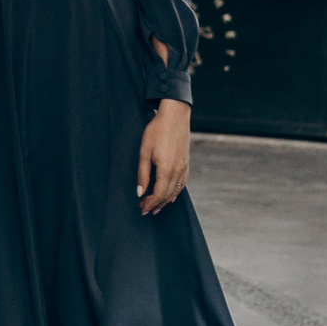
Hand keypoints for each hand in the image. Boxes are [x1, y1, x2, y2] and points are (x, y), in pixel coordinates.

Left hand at [137, 99, 191, 215]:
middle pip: (167, 195)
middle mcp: (177, 172)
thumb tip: (140, 192)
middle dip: (156, 205)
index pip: (158, 195)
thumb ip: (142, 173)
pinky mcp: (186, 163)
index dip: (149, 204)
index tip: (141, 209)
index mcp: (166, 170)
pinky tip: (172, 195)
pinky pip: (182, 184)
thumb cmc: (157, 131)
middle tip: (145, 209)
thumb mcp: (144, 152)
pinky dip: (176, 192)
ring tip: (156, 207)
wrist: (175, 115)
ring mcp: (184, 167)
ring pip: (175, 191)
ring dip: (165, 201)